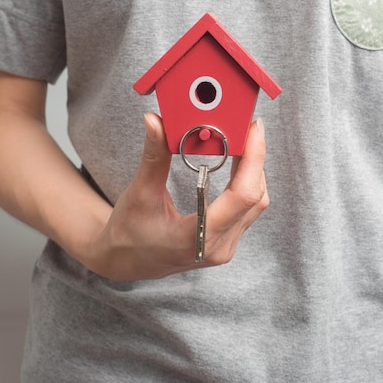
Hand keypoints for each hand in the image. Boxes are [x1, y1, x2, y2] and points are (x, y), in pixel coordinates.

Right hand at [80, 113, 268, 280]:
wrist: (126, 260)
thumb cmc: (128, 231)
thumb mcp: (140, 193)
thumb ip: (153, 157)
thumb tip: (155, 122)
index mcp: (197, 238)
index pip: (243, 196)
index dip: (254, 159)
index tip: (252, 129)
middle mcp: (217, 246)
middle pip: (255, 197)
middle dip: (255, 158)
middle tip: (246, 126)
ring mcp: (224, 247)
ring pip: (256, 203)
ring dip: (253, 170)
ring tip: (242, 140)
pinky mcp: (226, 241)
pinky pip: (248, 209)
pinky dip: (247, 182)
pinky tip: (237, 162)